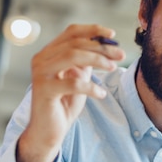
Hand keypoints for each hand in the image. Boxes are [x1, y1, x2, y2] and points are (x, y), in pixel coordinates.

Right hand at [16, 24, 124, 161]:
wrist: (48, 130)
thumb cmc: (64, 104)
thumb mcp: (78, 77)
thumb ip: (87, 61)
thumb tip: (107, 45)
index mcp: (48, 53)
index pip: (71, 32)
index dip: (93, 30)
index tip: (112, 35)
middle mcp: (41, 59)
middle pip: (75, 43)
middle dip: (101, 47)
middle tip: (120, 55)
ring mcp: (40, 74)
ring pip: (71, 56)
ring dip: (97, 60)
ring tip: (112, 68)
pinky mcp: (44, 90)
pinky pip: (72, 83)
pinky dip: (90, 87)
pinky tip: (101, 94)